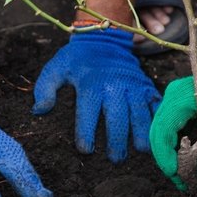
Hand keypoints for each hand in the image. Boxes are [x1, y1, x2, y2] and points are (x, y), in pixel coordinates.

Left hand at [32, 27, 161, 162]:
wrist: (105, 38)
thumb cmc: (78, 59)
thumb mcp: (56, 68)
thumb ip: (45, 88)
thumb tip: (39, 111)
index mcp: (91, 83)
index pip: (88, 111)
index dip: (86, 132)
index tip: (85, 149)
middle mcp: (114, 85)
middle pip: (118, 116)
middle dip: (117, 140)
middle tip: (115, 159)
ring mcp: (133, 85)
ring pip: (140, 112)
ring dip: (141, 132)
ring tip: (140, 150)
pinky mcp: (146, 86)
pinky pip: (155, 104)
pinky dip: (157, 119)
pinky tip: (157, 134)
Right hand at [149, 53, 196, 189]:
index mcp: (181, 98)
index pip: (163, 131)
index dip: (165, 155)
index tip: (174, 174)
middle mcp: (171, 97)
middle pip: (158, 133)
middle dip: (166, 159)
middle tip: (178, 181)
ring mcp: (173, 100)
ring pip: (162, 132)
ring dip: (169, 153)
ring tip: (181, 175)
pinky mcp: (178, 105)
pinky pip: (170, 128)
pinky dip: (174, 145)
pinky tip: (183, 160)